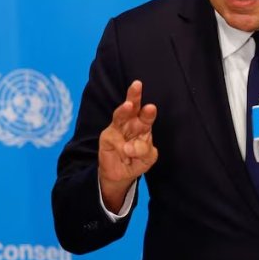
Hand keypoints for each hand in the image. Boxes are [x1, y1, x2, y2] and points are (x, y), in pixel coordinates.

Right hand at [98, 80, 157, 212]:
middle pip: (132, 107)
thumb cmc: (137, 161)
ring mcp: (117, 128)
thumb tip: (131, 147)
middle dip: (134, 96)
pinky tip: (126, 155)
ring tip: (128, 106)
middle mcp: (130, 123)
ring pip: (119, 116)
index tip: (151, 107)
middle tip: (137, 85)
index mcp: (144, 125)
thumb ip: (145, 151)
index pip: (147, 115)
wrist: (121, 175)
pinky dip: (122, 148)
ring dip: (123, 110)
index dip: (148, 112)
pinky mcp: (107, 137)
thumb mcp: (148, 158)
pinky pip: (115, 139)